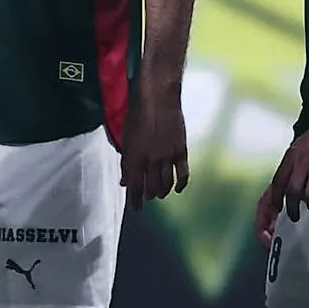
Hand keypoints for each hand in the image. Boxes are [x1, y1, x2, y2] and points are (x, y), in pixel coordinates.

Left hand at [121, 82, 189, 207]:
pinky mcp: (181, 151)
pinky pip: (183, 174)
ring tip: (158, 193)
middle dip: (148, 196)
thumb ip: (126, 162)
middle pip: (151, 188)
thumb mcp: (125, 139)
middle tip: (146, 197)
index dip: (134, 201)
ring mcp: (168, 156)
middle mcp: (151, 160)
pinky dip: (181, 185)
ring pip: (167, 184)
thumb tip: (125, 181)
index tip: (135, 208)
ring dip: (162, 192)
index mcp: (135, 157)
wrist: (158, 99)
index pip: (134, 187)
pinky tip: (178, 189)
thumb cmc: (137, 116)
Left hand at [259, 126, 308, 237]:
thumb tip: (281, 190)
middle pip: (293, 192)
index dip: (276, 199)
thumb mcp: (295, 151)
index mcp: (290, 158)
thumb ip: (289, 169)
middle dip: (292, 208)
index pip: (278, 183)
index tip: (277, 208)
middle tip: (295, 216)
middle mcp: (302, 162)